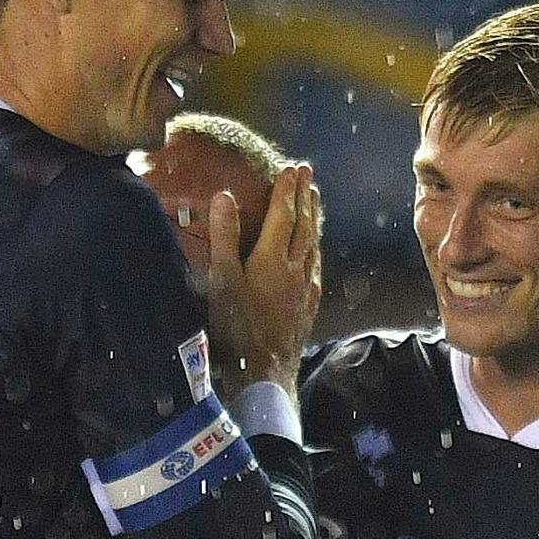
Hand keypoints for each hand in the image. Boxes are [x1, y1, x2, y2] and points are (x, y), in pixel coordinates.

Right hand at [204, 163, 323, 392]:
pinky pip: (316, 268)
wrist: (264, 371)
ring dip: (313, 220)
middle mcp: (296, 269)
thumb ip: (224, 237)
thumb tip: (224, 196)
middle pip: (304, 226)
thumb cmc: (237, 326)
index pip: (284, 215)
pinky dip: (315, 250)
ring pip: (313, 246)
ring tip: (315, 202)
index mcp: (274, 258)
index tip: (292, 168)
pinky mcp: (308, 307)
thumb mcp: (223, 279)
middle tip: (308, 175)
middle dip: (305, 198)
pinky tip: (315, 253)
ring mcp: (305, 289)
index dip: (287, 190)